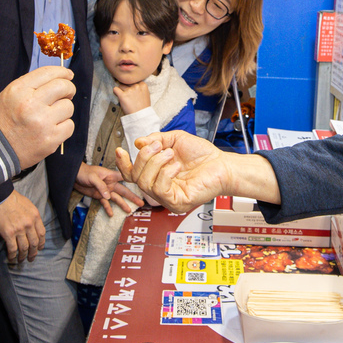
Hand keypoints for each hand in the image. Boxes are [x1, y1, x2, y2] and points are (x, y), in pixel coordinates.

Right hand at [0, 65, 75, 168]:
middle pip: (63, 87)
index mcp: (19, 90)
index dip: (62, 72)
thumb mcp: (9, 94)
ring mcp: (42, 122)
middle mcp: (31, 104)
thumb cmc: (3, 121)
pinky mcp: (50, 139)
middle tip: (66, 94)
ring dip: (63, 110)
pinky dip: (64, 127)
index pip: (48, 73)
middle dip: (69, 89)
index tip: (68, 75)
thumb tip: (61, 77)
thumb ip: (32, 84)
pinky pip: (69, 125)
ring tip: (51, 116)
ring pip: (68, 107)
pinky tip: (51, 129)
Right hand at [0, 190, 45, 264]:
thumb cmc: (12, 198)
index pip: (41, 234)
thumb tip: (33, 226)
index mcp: (35, 217)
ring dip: (23, 256)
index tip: (39, 248)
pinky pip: (13, 248)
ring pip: (24, 248)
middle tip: (31, 258)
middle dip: (33, 253)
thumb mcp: (28, 205)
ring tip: (21, 260)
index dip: (41, 243)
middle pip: (34, 243)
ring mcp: (19, 230)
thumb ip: (32, 217)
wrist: (0, 196)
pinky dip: (13, 255)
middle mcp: (29, 224)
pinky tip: (12, 258)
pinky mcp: (8, 233)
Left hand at [76, 162, 138, 215]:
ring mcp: (105, 190)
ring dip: (122, 204)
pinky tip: (111, 214)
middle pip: (123, 190)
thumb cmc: (84, 172)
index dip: (133, 180)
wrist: (73, 176)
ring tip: (129, 211)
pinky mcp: (99, 196)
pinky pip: (105, 203)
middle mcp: (110, 183)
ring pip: (116, 198)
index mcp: (111, 175)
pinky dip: (108, 208)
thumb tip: (109, 196)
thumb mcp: (93, 178)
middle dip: (132, 196)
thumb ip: (101, 186)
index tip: (142, 184)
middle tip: (141, 202)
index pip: (125, 177)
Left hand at [112, 80, 150, 113]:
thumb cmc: (143, 107)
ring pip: (121, 86)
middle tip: (129, 96)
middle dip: (127, 88)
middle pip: (127, 83)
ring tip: (125, 98)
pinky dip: (115, 92)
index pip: (134, 81)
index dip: (132, 86)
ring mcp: (129, 90)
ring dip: (122, 91)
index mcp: (143, 85)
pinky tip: (118, 95)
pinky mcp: (122, 95)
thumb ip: (141, 89)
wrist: (140, 116)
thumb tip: (135, 85)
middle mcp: (136, 86)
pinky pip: (115, 89)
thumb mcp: (146, 95)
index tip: (133, 92)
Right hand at [115, 131, 231, 213]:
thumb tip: (138, 143)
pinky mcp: (177, 203)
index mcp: (157, 175)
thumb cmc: (202, 155)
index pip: (132, 175)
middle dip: (144, 158)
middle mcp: (160, 188)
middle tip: (159, 146)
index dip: (123, 164)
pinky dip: (165, 174)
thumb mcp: (175, 139)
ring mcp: (167, 198)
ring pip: (145, 183)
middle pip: (135, 177)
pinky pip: (160, 189)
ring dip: (155, 163)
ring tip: (170, 154)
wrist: (222, 164)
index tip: (120, 150)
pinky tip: (176, 166)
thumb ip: (156, 139)